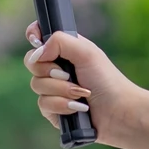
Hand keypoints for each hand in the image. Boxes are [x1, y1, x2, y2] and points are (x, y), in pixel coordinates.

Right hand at [24, 23, 141, 147]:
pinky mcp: (54, 109)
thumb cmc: (106, 79)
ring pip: (36, 84)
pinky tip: (77, 108)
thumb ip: (59, 42)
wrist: (117, 113)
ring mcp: (54, 89)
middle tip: (68, 74)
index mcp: (66, 49)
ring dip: (60, 90)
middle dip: (49, 69)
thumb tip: (37, 52)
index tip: (35, 41)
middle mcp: (58, 66)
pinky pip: (43, 104)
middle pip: (32, 62)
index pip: (40, 36)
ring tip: (81, 93)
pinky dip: (61, 105)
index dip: (34, 36)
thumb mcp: (86, 52)